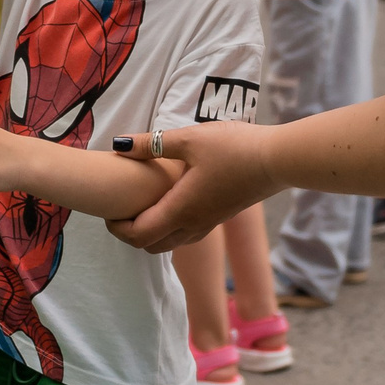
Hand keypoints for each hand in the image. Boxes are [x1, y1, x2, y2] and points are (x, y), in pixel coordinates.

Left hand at [105, 121, 279, 252]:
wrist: (278, 160)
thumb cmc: (234, 147)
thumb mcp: (189, 138)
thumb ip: (150, 144)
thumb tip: (117, 144)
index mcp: (181, 210)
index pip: (138, 235)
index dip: (116, 228)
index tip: (106, 210)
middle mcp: (193, 225)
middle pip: (150, 246)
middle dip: (129, 233)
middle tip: (117, 209)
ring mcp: (208, 224)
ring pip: (169, 243)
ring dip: (149, 232)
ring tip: (138, 205)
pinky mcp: (218, 217)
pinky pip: (184, 235)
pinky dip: (167, 228)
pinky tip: (166, 202)